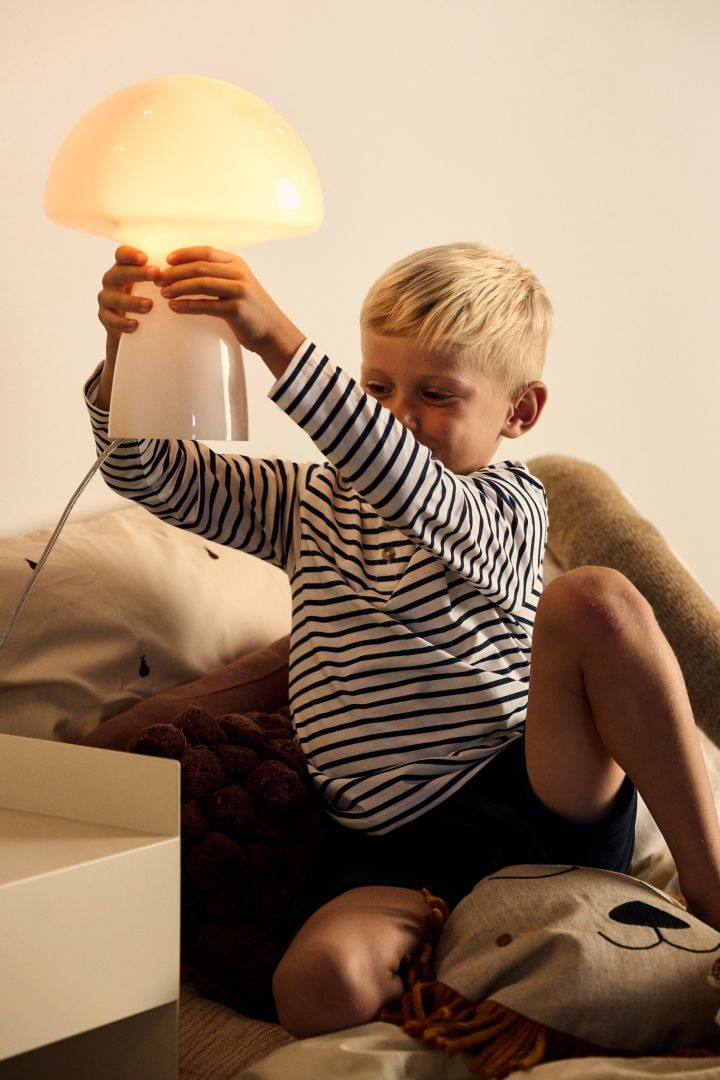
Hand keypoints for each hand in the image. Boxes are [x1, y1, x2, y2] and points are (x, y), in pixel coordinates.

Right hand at [98, 246, 159, 361]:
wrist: (135, 328)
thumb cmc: (150, 299)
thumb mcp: (155, 285)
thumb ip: (166, 274)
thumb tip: (195, 264)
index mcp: (124, 268)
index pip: (122, 254)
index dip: (131, 254)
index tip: (146, 258)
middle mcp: (112, 280)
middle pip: (119, 273)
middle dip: (136, 273)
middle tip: (155, 274)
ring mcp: (107, 299)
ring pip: (113, 298)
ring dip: (131, 301)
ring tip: (149, 306)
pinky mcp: (106, 318)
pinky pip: (110, 320)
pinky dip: (122, 322)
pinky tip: (135, 325)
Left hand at [157, 246, 304, 377]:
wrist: (272, 330)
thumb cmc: (250, 308)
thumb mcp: (237, 284)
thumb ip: (217, 274)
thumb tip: (185, 271)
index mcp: (237, 263)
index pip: (206, 251)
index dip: (184, 254)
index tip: (167, 260)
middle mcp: (239, 274)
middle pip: (200, 267)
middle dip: (175, 272)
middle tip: (159, 279)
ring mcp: (239, 291)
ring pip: (201, 283)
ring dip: (178, 288)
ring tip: (164, 293)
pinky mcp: (236, 310)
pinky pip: (206, 305)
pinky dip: (188, 306)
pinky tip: (175, 307)